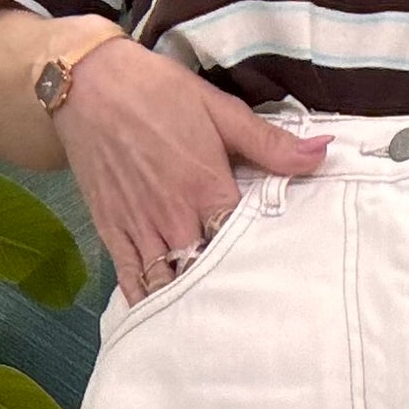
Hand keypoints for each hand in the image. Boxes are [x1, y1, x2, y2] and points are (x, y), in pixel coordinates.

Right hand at [55, 42, 326, 303]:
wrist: (85, 84)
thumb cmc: (155, 91)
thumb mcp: (218, 109)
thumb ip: (269, 143)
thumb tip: (323, 153)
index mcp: (208, 191)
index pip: (245, 245)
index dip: (263, 262)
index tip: (281, 273)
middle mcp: (175, 221)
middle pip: (211, 275)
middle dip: (230, 291)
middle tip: (255, 309)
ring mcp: (142, 232)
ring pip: (173, 288)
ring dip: (193, 306)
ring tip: (216, 324)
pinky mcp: (114, 235)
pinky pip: (134, 284)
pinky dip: (150, 305)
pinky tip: (166, 323)